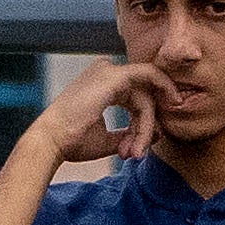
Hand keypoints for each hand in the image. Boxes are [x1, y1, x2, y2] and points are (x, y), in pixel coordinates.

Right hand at [43, 56, 167, 167]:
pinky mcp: (113, 75)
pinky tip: (174, 104)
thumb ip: (131, 133)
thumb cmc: (73, 141)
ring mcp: (108, 71)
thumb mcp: (108, 139)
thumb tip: (158, 133)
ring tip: (135, 150)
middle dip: (146, 126)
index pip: (135, 99)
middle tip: (137, 153)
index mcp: (101, 85)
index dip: (143, 125)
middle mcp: (105, 73)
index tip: (137, 150)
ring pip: (146, 94)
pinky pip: (150, 78)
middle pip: (143, 96)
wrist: (51, 141)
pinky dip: (163, 92)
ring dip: (146, 125)